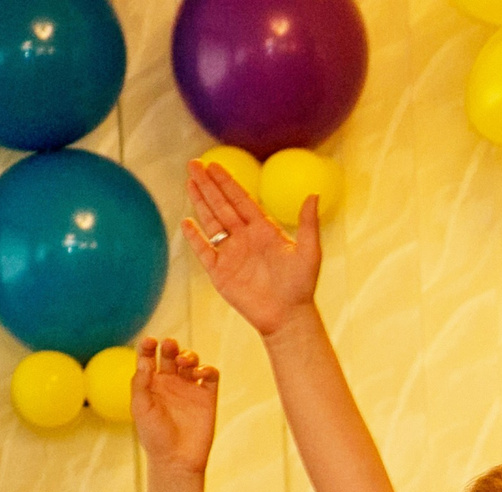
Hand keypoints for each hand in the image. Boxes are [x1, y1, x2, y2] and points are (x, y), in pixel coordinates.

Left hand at [128, 338, 220, 473]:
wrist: (177, 459)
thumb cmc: (154, 436)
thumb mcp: (141, 408)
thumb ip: (141, 383)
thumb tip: (145, 361)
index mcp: (151, 384)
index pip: (148, 358)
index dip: (148, 347)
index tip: (150, 342)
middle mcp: (170, 383)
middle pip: (170, 355)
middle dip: (170, 347)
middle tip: (169, 346)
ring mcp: (189, 389)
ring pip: (191, 362)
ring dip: (189, 356)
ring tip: (185, 362)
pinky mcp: (208, 397)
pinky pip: (211, 376)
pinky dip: (207, 369)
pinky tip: (200, 373)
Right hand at [184, 159, 321, 336]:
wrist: (288, 317)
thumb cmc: (301, 286)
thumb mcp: (309, 252)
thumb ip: (308, 223)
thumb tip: (314, 194)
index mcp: (264, 230)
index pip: (241, 200)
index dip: (227, 183)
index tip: (214, 165)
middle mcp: (245, 238)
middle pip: (222, 206)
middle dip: (208, 185)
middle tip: (193, 164)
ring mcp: (231, 254)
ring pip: (211, 222)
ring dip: (200, 202)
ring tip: (189, 182)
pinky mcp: (220, 273)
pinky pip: (204, 251)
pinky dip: (194, 237)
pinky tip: (187, 222)